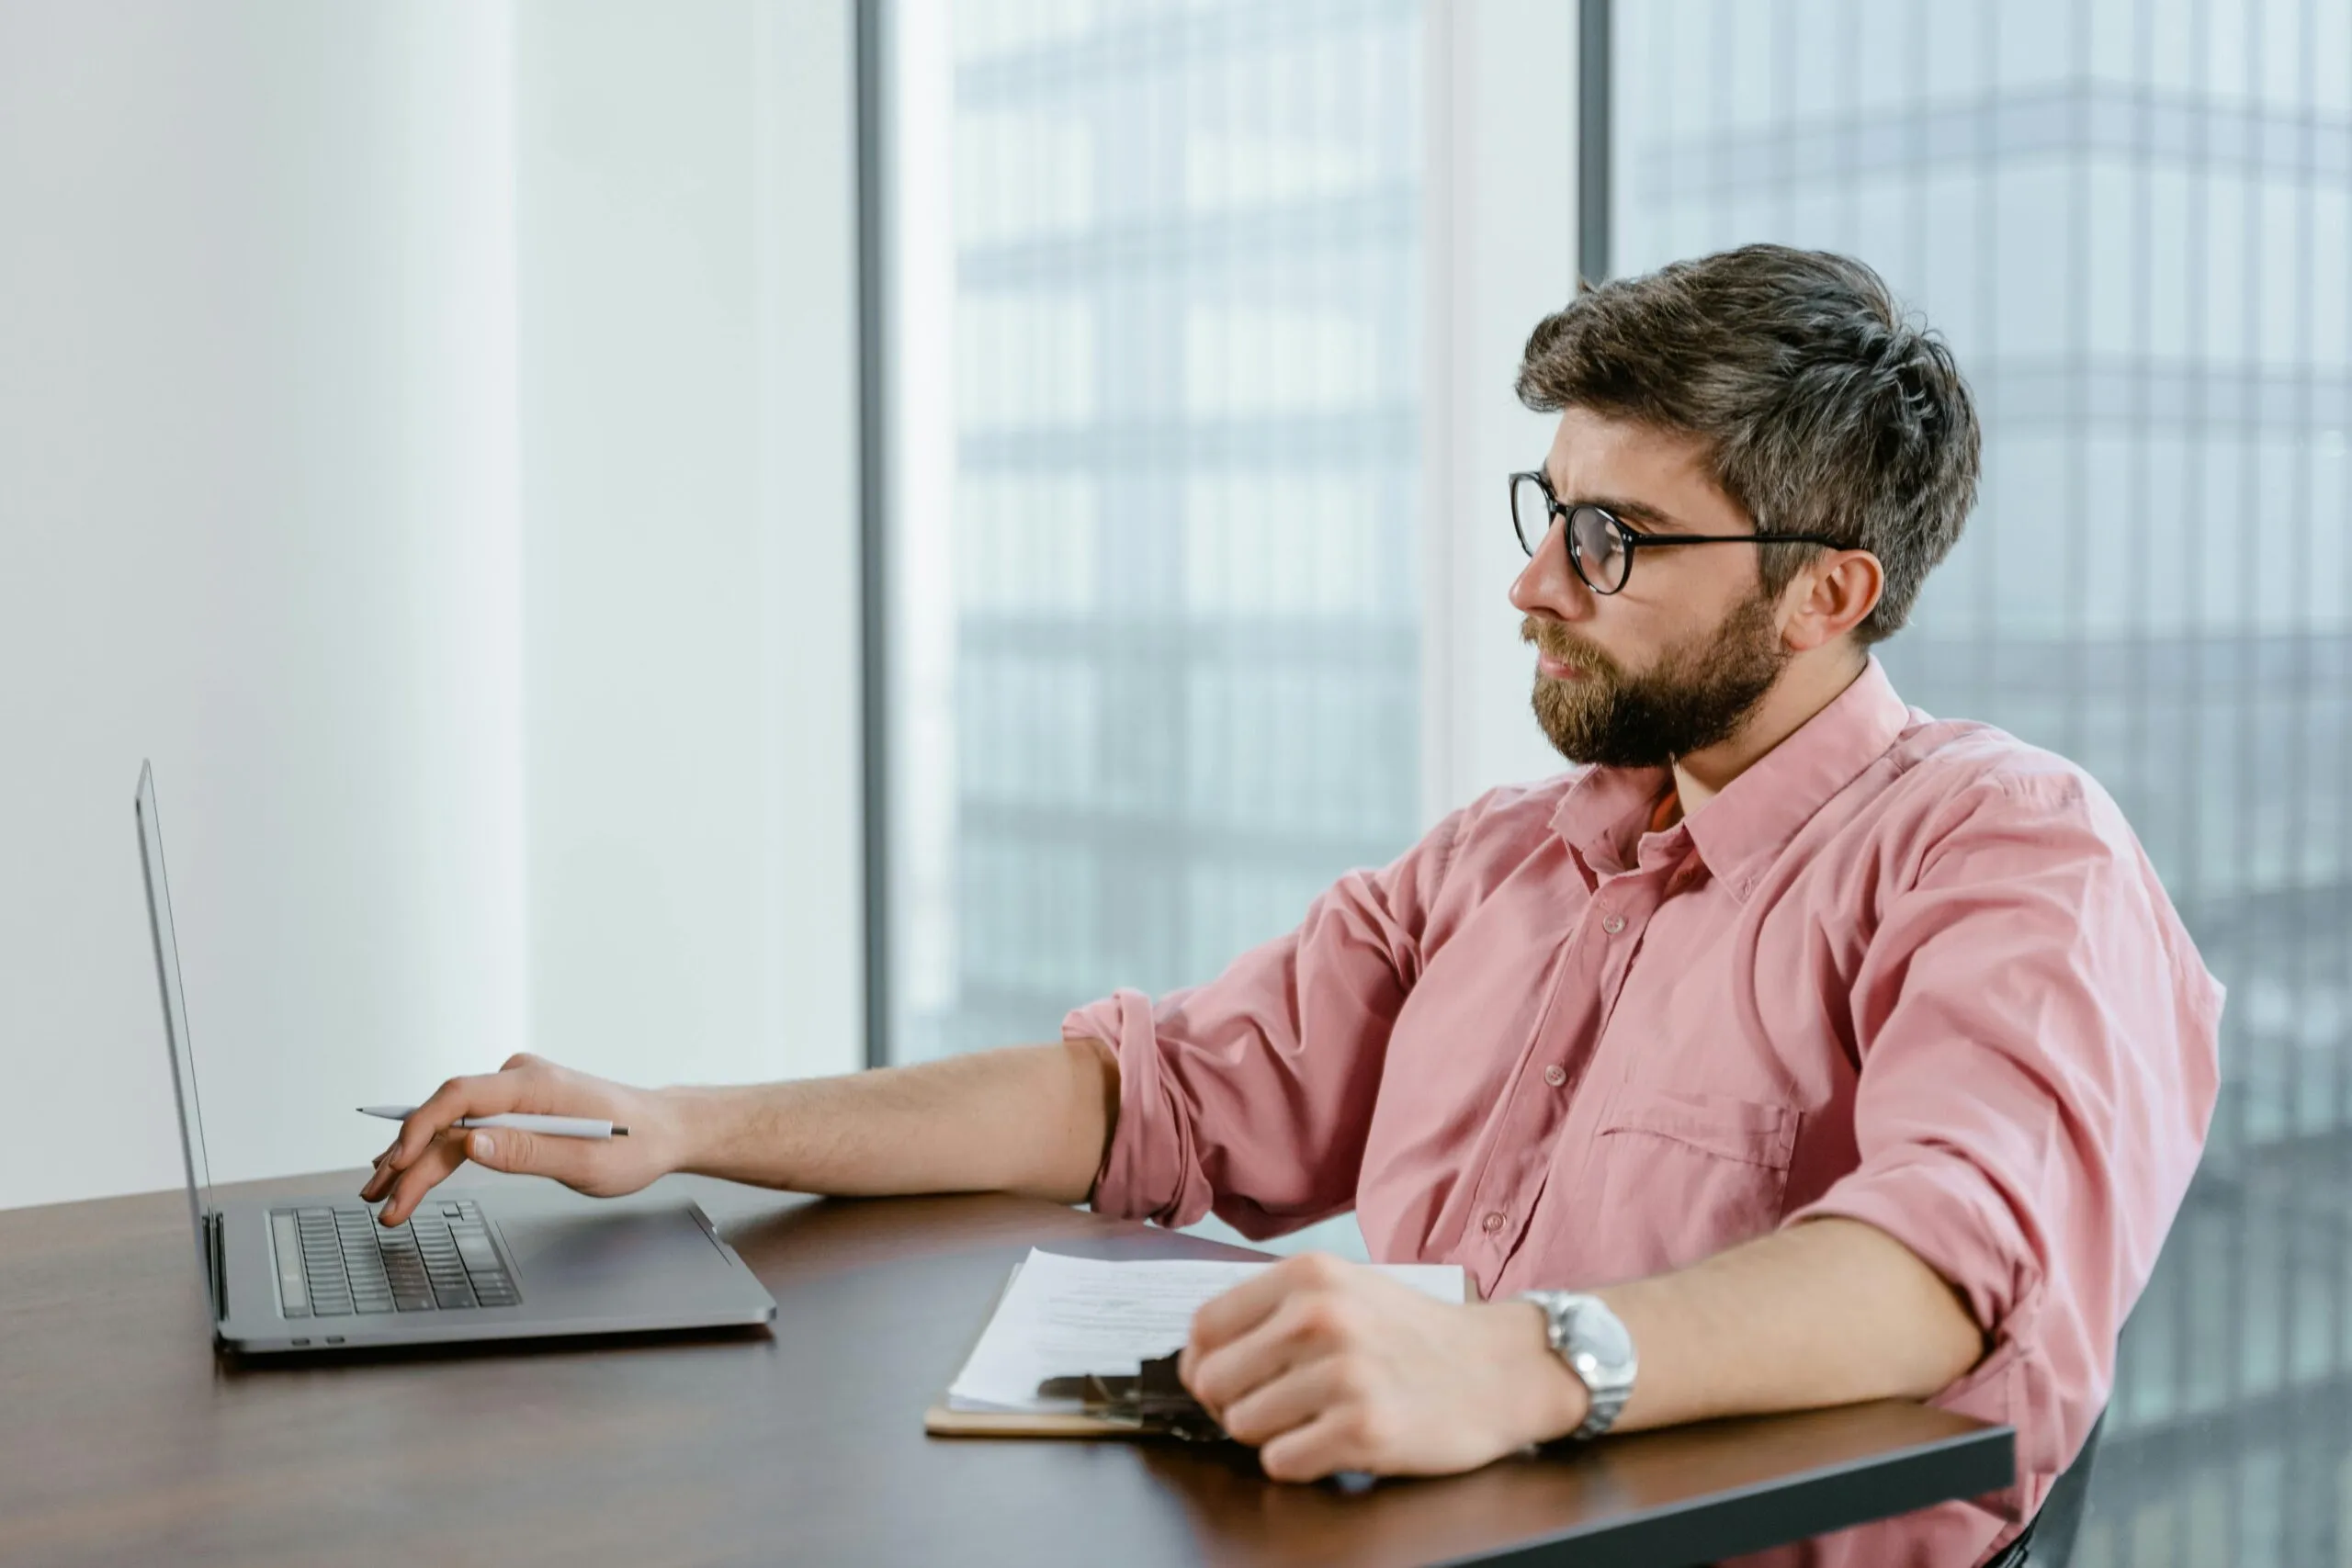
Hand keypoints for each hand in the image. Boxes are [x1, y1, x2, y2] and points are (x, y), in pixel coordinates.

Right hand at [359, 1053, 682, 1225]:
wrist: (663, 1130)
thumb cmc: (634, 1146)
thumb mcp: (585, 1161)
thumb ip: (527, 1152)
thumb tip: (471, 1145)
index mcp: (537, 1085)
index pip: (461, 1096)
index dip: (421, 1128)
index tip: (397, 1162)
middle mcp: (521, 1079)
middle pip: (449, 1117)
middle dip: (408, 1159)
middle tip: (378, 1199)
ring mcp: (518, 1091)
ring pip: (454, 1125)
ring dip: (417, 1159)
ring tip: (382, 1194)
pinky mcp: (519, 1107)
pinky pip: (470, 1127)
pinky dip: (442, 1152)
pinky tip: (409, 1170)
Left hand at [1178, 1252, 1587, 1482]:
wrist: (1503, 1371)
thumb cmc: (1415, 1336)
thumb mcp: (1344, 1291)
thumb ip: (1274, 1312)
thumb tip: (1201, 1359)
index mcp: (1308, 1275)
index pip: (1204, 1327)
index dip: (1206, 1364)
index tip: (1229, 1382)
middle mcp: (1320, 1316)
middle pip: (1213, 1382)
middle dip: (1236, 1405)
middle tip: (1279, 1408)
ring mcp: (1343, 1373)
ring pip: (1243, 1427)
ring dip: (1273, 1435)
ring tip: (1318, 1421)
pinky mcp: (1364, 1428)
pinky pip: (1281, 1463)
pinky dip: (1301, 1463)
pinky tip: (1336, 1443)